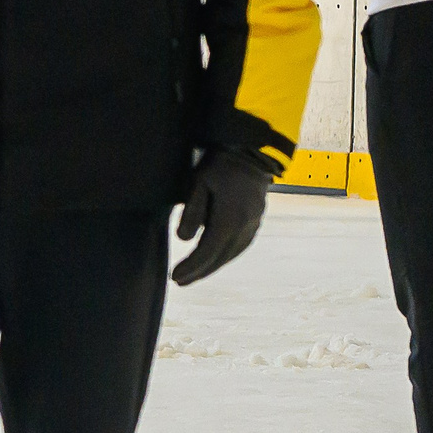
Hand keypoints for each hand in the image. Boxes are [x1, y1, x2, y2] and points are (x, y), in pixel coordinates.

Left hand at [172, 148, 274, 285]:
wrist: (252, 151)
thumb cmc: (220, 165)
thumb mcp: (198, 183)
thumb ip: (191, 212)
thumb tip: (184, 240)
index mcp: (230, 219)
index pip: (207, 252)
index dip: (191, 267)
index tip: (175, 277)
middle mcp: (245, 226)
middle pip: (220, 257)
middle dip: (200, 272)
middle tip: (180, 281)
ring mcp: (254, 223)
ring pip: (232, 253)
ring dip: (213, 265)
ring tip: (195, 274)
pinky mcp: (257, 219)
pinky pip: (241, 244)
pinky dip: (225, 255)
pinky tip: (215, 258)